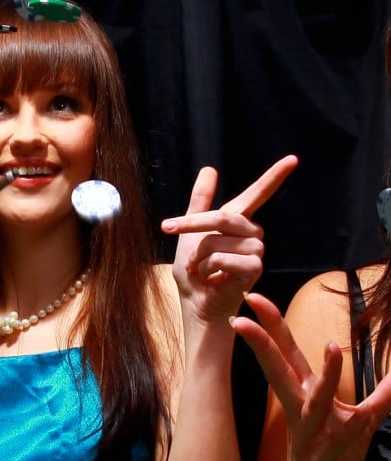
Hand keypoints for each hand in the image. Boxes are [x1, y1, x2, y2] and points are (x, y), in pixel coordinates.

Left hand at [161, 154, 297, 321]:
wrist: (196, 302)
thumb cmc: (194, 271)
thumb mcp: (190, 232)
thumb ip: (200, 201)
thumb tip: (210, 169)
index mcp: (238, 222)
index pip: (258, 194)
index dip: (274, 176)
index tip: (293, 158)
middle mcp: (252, 233)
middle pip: (222, 216)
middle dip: (191, 224)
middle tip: (168, 227)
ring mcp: (257, 250)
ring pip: (218, 239)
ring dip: (199, 255)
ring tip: (202, 269)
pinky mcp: (255, 268)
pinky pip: (224, 257)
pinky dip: (209, 267)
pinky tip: (213, 278)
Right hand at [233, 292, 390, 460]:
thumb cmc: (332, 454)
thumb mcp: (360, 420)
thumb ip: (380, 397)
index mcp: (303, 392)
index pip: (284, 351)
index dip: (270, 324)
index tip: (253, 298)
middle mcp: (300, 407)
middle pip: (278, 368)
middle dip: (262, 342)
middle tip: (243, 319)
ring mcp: (309, 430)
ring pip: (313, 400)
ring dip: (325, 376)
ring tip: (331, 349)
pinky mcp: (322, 454)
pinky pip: (340, 437)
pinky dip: (351, 426)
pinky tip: (361, 416)